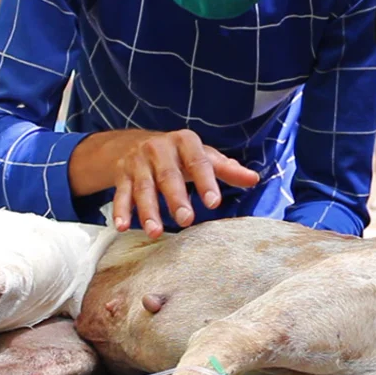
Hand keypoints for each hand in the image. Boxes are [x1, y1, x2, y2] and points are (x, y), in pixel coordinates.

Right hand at [91, 130, 257, 237]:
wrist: (133, 143)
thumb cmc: (179, 154)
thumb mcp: (203, 156)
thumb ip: (227, 169)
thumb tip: (254, 179)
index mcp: (184, 142)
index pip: (198, 162)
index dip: (206, 182)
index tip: (214, 203)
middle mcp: (159, 149)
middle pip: (168, 175)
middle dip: (176, 198)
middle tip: (186, 220)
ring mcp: (138, 162)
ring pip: (143, 188)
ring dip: (148, 211)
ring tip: (155, 232)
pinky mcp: (122, 175)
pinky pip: (121, 194)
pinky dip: (121, 211)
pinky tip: (123, 227)